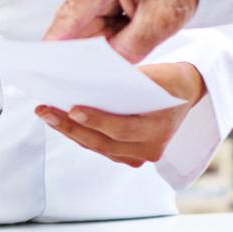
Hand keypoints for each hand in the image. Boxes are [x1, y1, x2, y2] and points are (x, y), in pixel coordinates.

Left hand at [35, 62, 203, 168]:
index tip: (72, 109)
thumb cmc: (169, 81)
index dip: (96, 120)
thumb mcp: (155, 75)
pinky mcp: (130, 156)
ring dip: (70, 131)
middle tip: (46, 111)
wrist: (186, 93)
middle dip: (70, 126)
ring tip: (47, 114)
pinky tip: (62, 121)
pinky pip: (101, 147)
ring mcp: (140, 156)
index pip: (121, 128)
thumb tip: (88, 82)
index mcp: (159, 129)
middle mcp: (150, 148)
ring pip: (98, 147)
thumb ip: (128, 83)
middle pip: (103, 142)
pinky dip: (81, 135)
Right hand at [44, 0, 200, 63]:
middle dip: (88, 51)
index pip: (68, 18)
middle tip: (104, 68)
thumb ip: (132, 47)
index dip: (56, 46)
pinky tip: (127, 37)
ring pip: (85, 32)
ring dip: (103, 44)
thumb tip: (106, 69)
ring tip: (131, 40)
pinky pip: (95, 28)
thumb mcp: (161, 20)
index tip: (48, 69)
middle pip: (75, 29)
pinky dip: (109, 38)